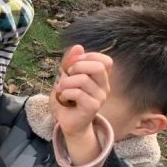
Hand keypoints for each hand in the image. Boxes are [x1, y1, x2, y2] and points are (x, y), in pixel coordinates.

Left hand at [49, 45, 112, 160]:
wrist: (66, 121)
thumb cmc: (67, 98)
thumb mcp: (65, 76)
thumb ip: (70, 62)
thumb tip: (78, 46)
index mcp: (100, 77)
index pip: (105, 60)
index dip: (88, 57)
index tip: (72, 64)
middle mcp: (104, 86)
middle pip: (98, 67)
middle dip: (77, 66)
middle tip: (66, 75)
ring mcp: (100, 97)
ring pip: (83, 80)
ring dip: (66, 82)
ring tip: (61, 89)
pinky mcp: (93, 107)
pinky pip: (78, 93)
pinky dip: (65, 93)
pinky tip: (64, 98)